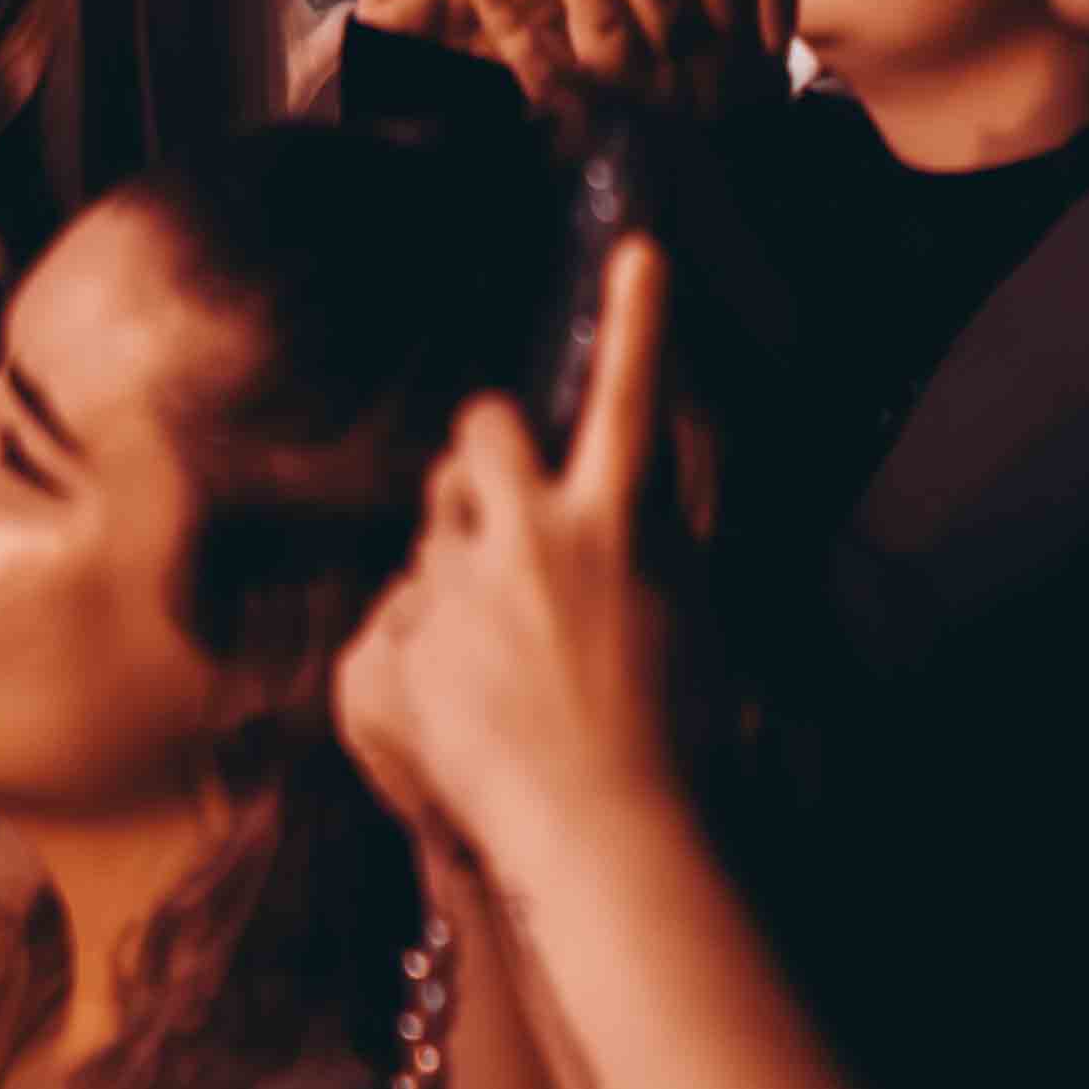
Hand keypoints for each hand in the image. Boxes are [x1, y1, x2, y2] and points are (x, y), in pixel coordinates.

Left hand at [330, 238, 676, 856]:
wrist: (607, 836)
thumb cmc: (676, 732)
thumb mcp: (691, 608)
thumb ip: (656, 528)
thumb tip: (640, 471)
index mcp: (616, 520)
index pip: (631, 391)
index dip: (638, 316)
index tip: (638, 252)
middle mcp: (531, 537)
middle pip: (479, 430)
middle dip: (485, 452)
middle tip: (507, 504)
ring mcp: (457, 596)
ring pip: (433, 530)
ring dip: (458, 562)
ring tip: (499, 645)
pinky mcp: (402, 652)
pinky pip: (396, 616)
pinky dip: (424, 648)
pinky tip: (464, 704)